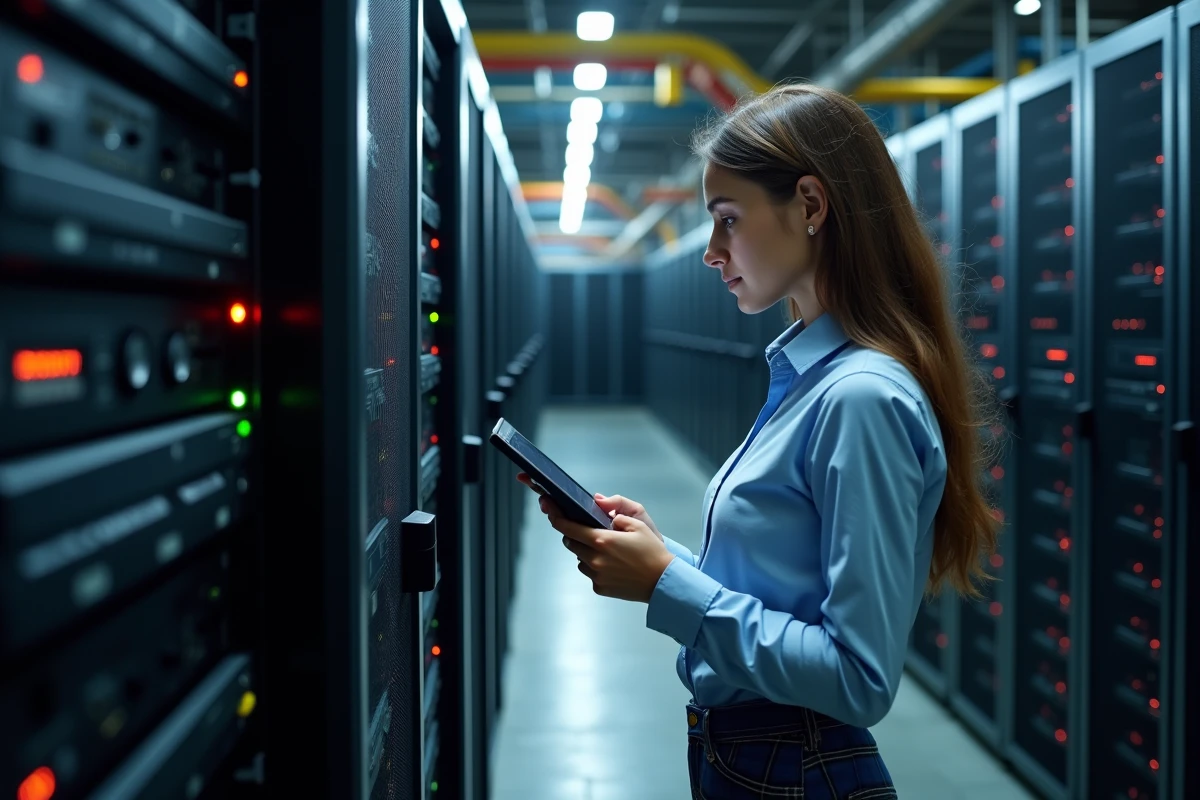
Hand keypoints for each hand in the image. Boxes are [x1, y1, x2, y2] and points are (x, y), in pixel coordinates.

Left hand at [535, 495, 674, 602]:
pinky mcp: (600, 588)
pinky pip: (590, 573)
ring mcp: (596, 575)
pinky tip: (613, 566)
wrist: (663, 582)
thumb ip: (616, 513)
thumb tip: (600, 508)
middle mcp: (594, 559)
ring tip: (607, 551)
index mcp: (602, 540)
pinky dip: (595, 567)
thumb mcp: (638, 524)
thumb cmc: (652, 551)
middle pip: (571, 543)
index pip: (569, 527)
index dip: (556, 518)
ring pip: (579, 559)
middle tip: (588, 531)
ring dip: (585, 552)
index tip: (550, 511)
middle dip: (574, 534)